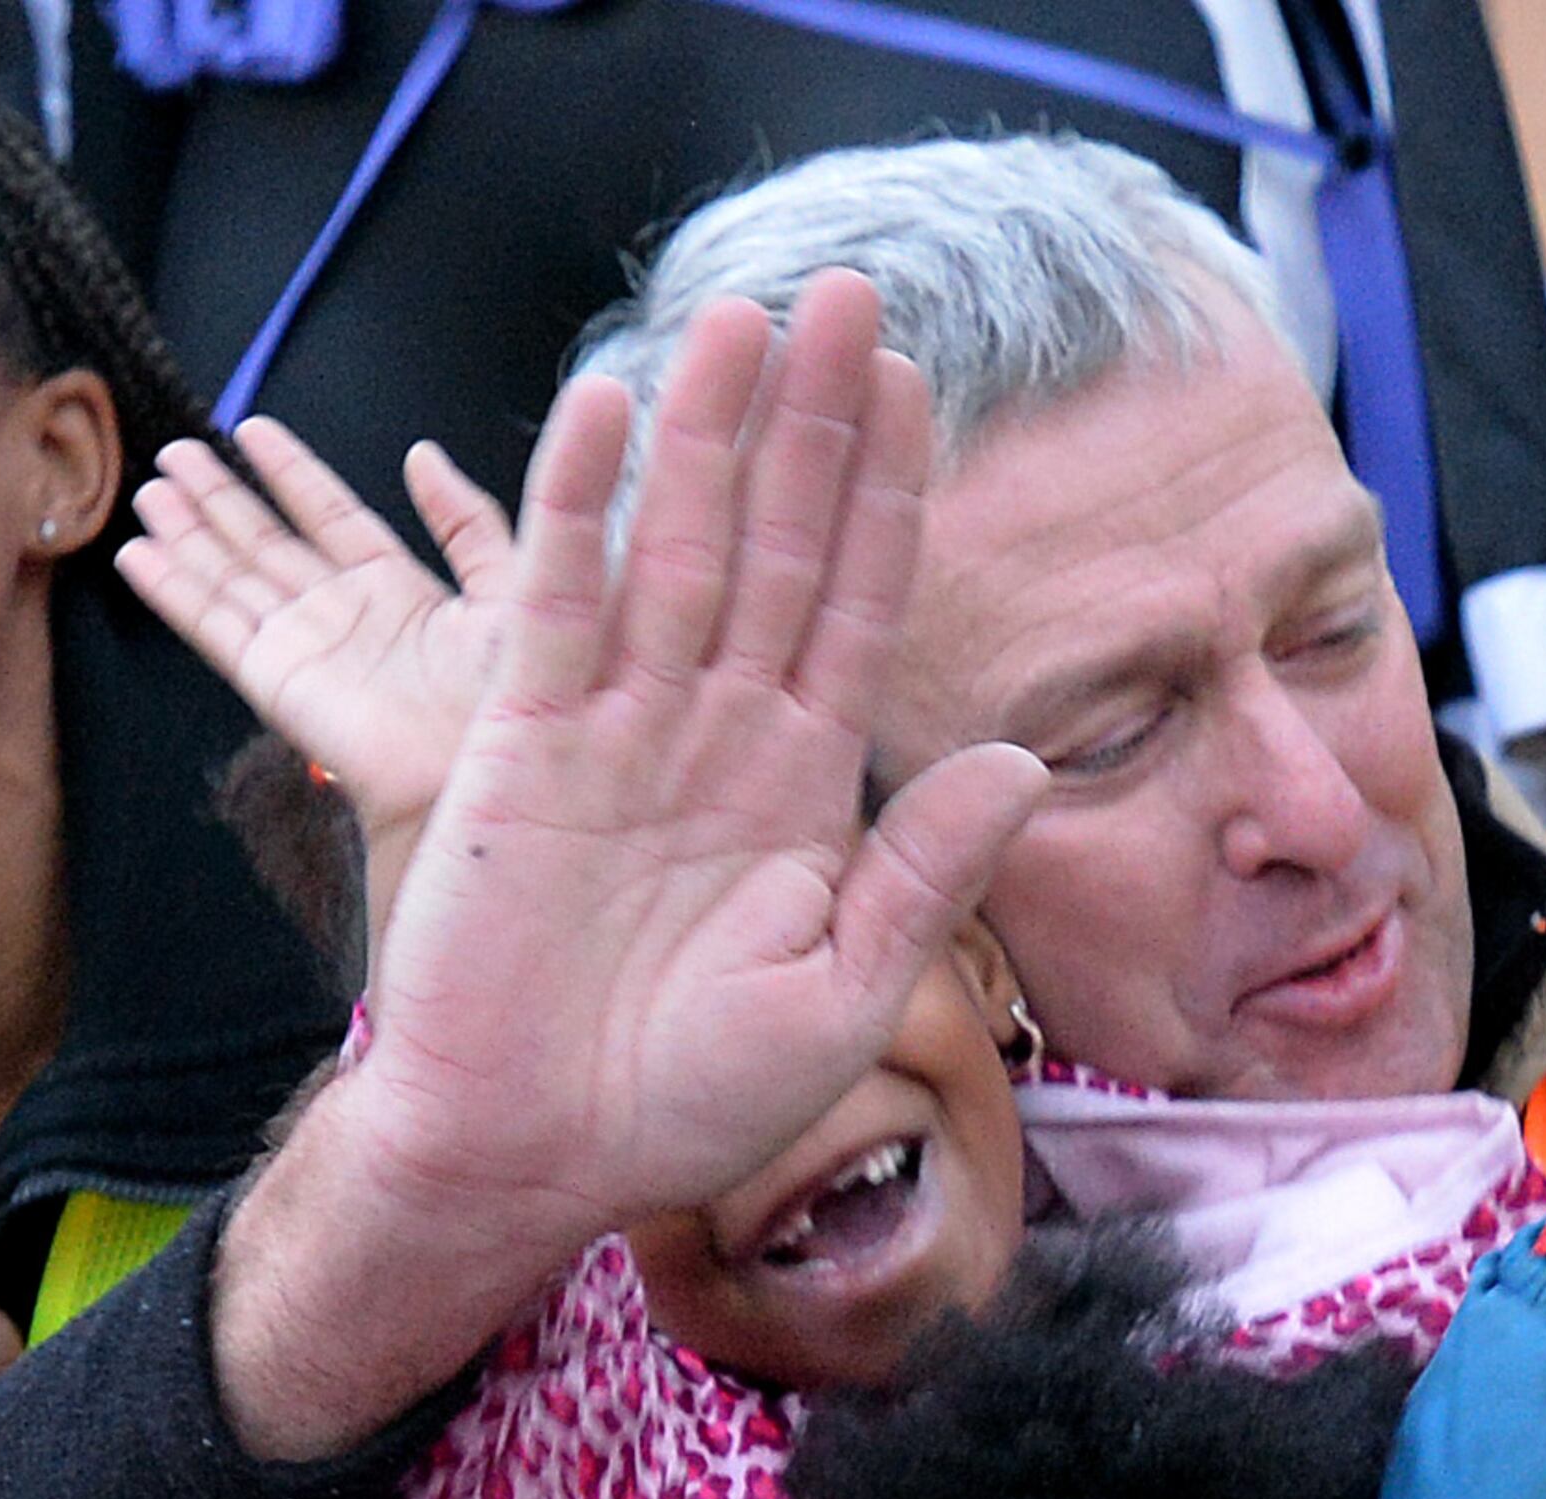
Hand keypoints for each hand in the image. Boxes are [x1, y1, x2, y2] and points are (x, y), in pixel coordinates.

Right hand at [116, 419, 513, 936]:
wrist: (488, 775)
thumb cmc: (518, 697)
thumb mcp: (509, 589)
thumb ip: (469, 523)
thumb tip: (423, 455)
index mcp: (402, 592)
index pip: (333, 515)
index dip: (292, 472)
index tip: (252, 430)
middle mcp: (346, 617)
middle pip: (269, 543)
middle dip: (222, 498)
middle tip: (175, 452)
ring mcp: (307, 648)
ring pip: (233, 577)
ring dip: (190, 533)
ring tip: (150, 489)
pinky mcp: (277, 681)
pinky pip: (216, 627)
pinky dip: (175, 591)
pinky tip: (140, 555)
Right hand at [210, 269, 1044, 1459]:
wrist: (529, 1157)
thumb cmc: (684, 1104)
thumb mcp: (842, 1000)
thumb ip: (926, 879)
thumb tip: (1026, 760)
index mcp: (801, 788)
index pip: (860, 609)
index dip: (888, 498)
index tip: (920, 385)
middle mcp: (716, 734)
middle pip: (778, 546)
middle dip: (813, 423)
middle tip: (850, 294)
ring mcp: (617, 729)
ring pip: (677, 548)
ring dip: (711, 431)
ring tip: (748, 313)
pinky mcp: (518, 743)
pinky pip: (556, 601)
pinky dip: (578, 502)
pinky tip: (612, 404)